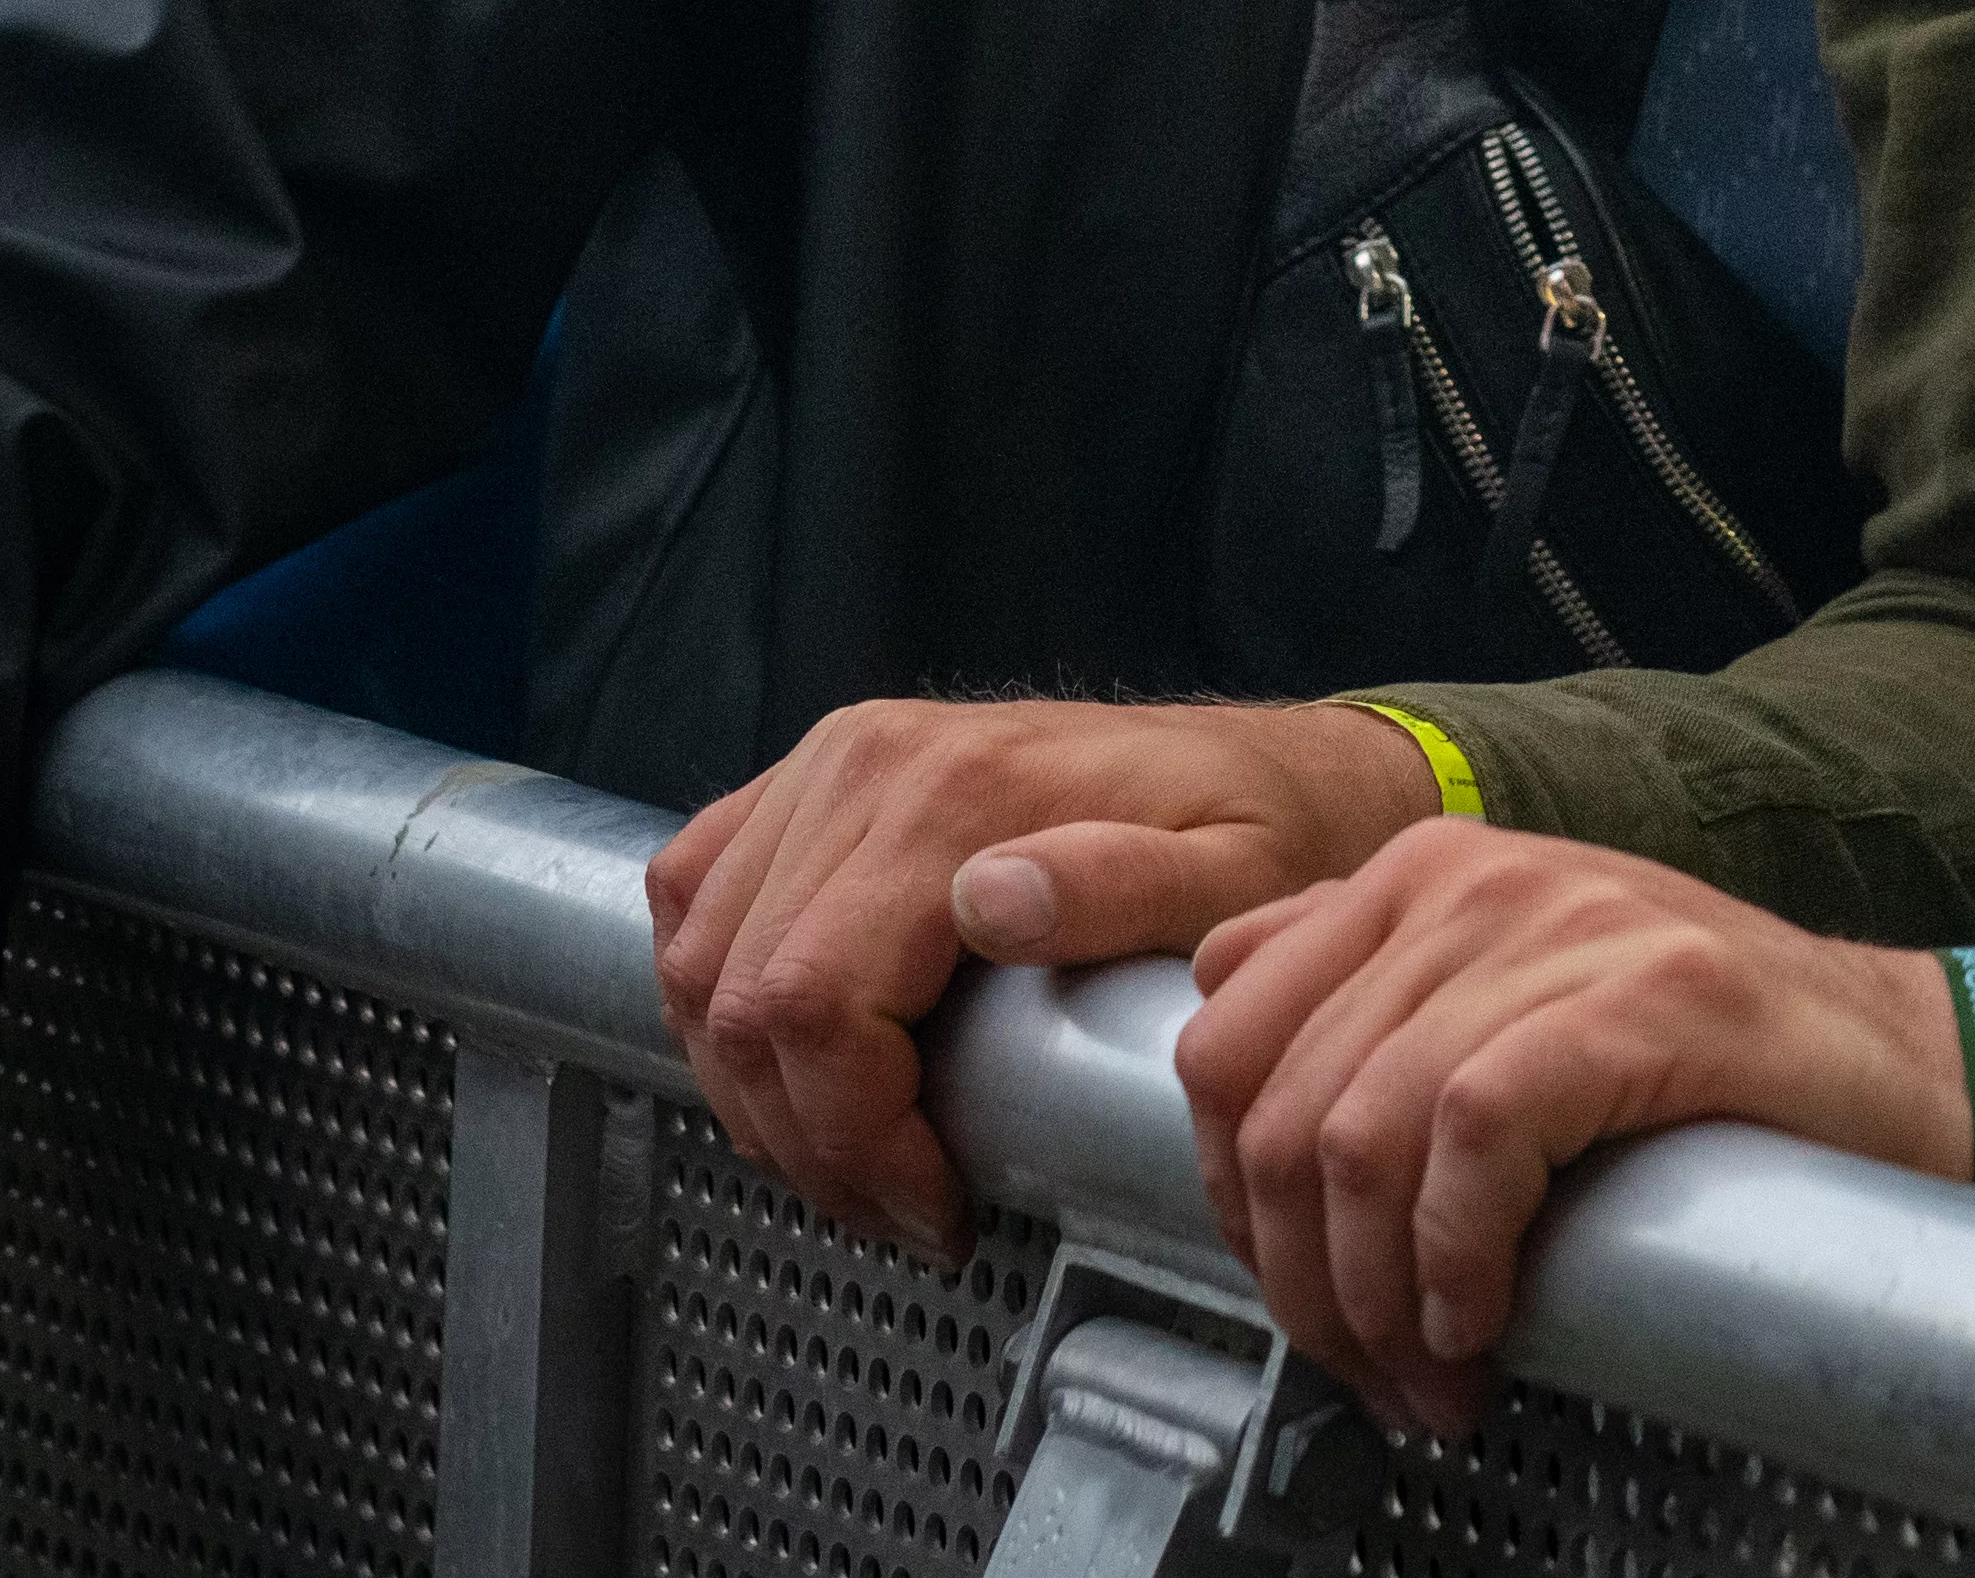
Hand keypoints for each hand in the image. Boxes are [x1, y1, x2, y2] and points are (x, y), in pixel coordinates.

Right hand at [644, 693, 1440, 1256]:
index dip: (851, 1141)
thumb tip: (986, 901)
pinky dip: (720, 996)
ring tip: (862, 1156)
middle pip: (743, 997)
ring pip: (701, 960)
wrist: (1277, 769)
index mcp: (956, 792)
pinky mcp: (815, 782)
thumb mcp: (1238, 874)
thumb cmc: (1266, 835)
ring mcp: (832, 764)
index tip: (932, 1211)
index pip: (813, 1005)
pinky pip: (698, 891)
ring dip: (754, 1088)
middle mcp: (869, 762)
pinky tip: (793, 1062)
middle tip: (901, 1209)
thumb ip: (1122, 887)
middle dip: (808, 1140)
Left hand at [1170, 828, 1974, 1435]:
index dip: (1224, 1200)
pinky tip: (1485, 1319)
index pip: (1217, 1037)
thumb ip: (1382, 1017)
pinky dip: (1453, 1257)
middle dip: (1297, 1278)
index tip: (1295, 1294)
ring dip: (1373, 1298)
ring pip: (1353, 1133)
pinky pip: (1469, 1139)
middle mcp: (1470, 876)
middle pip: (1271, 1105)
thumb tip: (1239, 1112)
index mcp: (1418, 875)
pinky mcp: (1641, 993)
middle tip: (1370, 1371)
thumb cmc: (1715, 1067)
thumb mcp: (1514, 1005)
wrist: (1915, 1068)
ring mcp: (1559, 923)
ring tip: (1434, 1373)